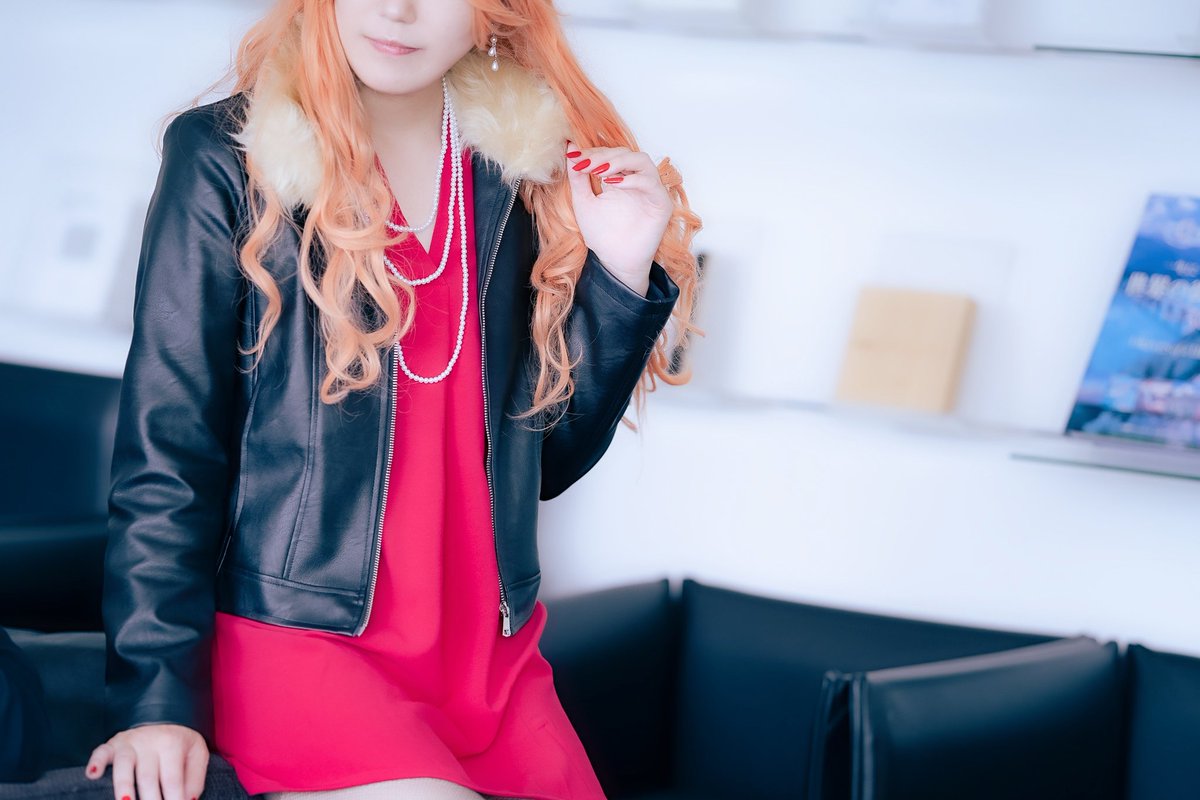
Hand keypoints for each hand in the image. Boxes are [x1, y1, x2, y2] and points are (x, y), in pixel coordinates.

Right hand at [84, 723, 208, 799]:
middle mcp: (150, 742)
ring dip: (123, 786)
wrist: (164, 715)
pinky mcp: (112, 744)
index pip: (172, 779)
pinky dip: (96, 762)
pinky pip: (101, 751)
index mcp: (173, 744)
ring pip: (124, 766)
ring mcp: (129, 743)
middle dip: (149, 799)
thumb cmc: (180, 743)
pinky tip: (92, 774)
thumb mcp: (197, 754)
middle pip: (147, 777)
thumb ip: (195, 779)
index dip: (173, 799)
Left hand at [564, 139, 673, 295]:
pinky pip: (651, 183)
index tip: (574, 157)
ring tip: (600, 171)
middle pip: (625, 153)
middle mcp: (636, 180)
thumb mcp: (583, 201)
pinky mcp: (661, 203)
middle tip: (585, 164)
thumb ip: (578, 177)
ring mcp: (651, 190)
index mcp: (619, 178)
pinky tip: (614, 184)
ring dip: (619, 161)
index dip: (593, 152)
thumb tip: (571, 149)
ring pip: (641, 161)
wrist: (615, 261)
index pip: (610, 154)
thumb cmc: (602, 234)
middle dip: (603, 156)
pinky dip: (633, 179)